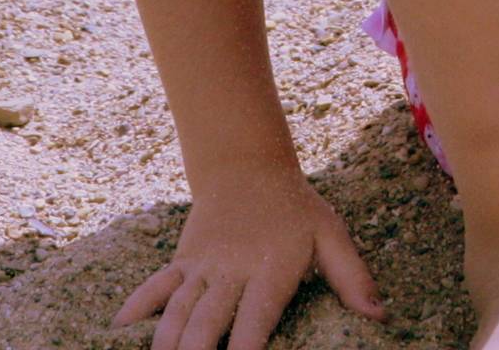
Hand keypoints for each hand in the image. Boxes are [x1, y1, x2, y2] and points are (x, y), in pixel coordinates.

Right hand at [109, 162, 386, 348]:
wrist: (250, 166)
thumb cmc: (297, 210)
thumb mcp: (331, 234)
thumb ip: (353, 277)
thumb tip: (380, 317)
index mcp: (272, 267)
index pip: (255, 318)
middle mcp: (232, 269)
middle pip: (206, 322)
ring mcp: (203, 265)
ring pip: (177, 310)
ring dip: (165, 343)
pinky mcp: (182, 261)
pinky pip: (155, 286)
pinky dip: (136, 308)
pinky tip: (118, 332)